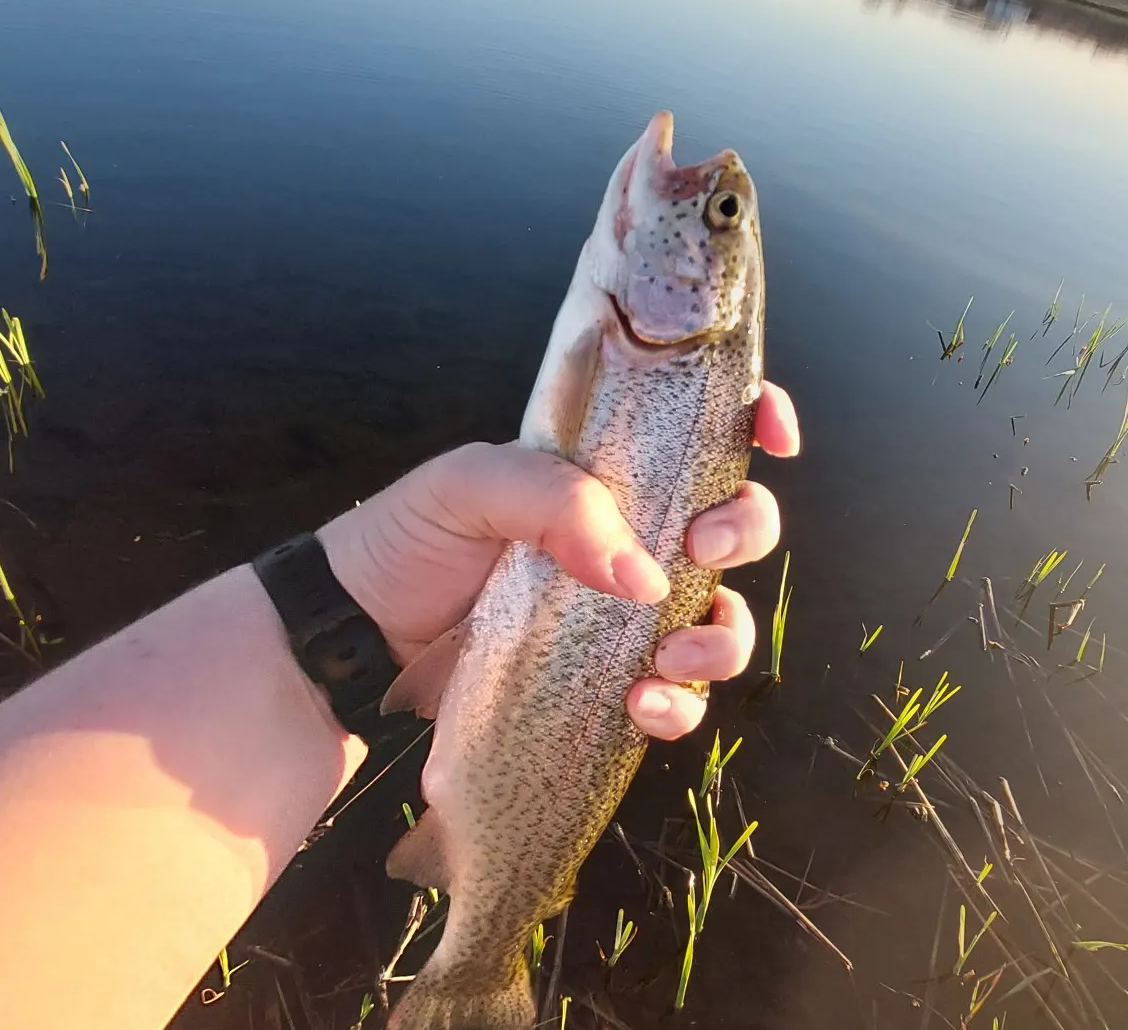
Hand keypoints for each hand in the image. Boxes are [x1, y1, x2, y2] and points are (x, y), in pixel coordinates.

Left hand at [318, 382, 798, 740]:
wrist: (352, 635)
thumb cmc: (410, 538)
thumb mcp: (471, 486)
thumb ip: (555, 502)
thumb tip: (645, 575)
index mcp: (608, 468)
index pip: (702, 429)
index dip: (756, 420)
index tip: (774, 435)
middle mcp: (633, 534)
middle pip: (738, 524)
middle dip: (746, 532)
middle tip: (698, 549)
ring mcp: (625, 612)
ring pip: (725, 617)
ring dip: (724, 636)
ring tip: (669, 654)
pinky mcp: (608, 680)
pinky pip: (678, 697)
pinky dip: (679, 706)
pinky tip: (640, 706)